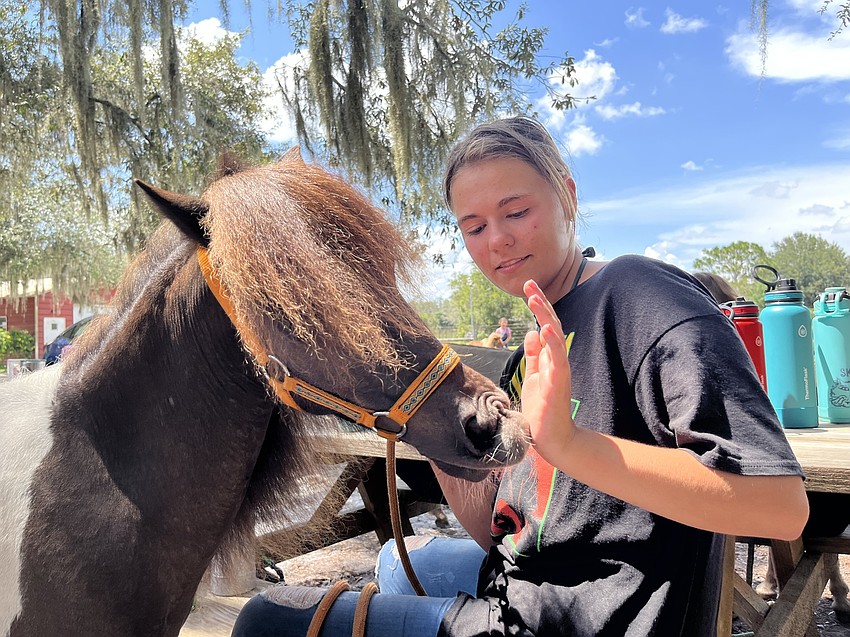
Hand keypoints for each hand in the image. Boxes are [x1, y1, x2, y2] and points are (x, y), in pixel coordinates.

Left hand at [521, 280, 575, 463]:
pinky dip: (553, 343)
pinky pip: (558, 359)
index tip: (528, 288)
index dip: (538, 306)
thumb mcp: (534, 376)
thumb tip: (531, 332)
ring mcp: (559, 370)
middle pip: (551, 325)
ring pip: (555, 337)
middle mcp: (556, 360)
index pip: (545, 325)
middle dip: (540, 304)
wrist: (552, 439)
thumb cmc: (542, 409)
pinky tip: (546, 328)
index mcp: (549, 357)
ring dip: (545, 316)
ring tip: (534, 298)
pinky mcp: (558, 383)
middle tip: (530, 284)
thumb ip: (534, 355)